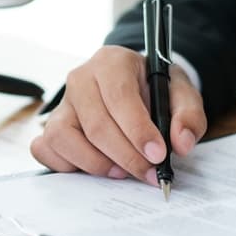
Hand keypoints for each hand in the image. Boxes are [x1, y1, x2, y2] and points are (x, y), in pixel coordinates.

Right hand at [30, 46, 206, 183]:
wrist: (135, 86)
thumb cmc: (154, 89)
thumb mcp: (181, 93)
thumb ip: (189, 115)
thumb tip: (182, 143)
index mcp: (112, 62)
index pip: (119, 97)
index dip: (138, 130)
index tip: (158, 154)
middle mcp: (81, 79)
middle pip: (96, 124)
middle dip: (125, 156)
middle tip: (149, 173)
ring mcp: (62, 104)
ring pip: (64, 137)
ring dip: (95, 163)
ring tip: (122, 171)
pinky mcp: (52, 125)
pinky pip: (46, 149)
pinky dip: (66, 165)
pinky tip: (95, 167)